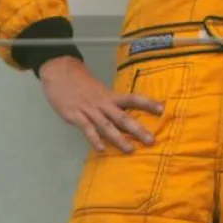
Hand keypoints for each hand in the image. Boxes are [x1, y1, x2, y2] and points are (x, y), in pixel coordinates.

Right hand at [39, 56, 163, 152]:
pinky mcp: (75, 116)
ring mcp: (89, 110)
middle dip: (138, 129)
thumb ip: (108, 101)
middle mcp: (103, 103)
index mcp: (110, 95)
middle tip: (151, 140)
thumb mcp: (98, 89)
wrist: (59, 72)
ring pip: (107, 126)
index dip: (148, 103)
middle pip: (123, 117)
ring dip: (119, 139)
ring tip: (130, 150)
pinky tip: (101, 149)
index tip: (163, 109)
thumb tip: (122, 111)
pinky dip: (94, 139)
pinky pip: (87, 130)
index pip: (133, 98)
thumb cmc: (80, 81)